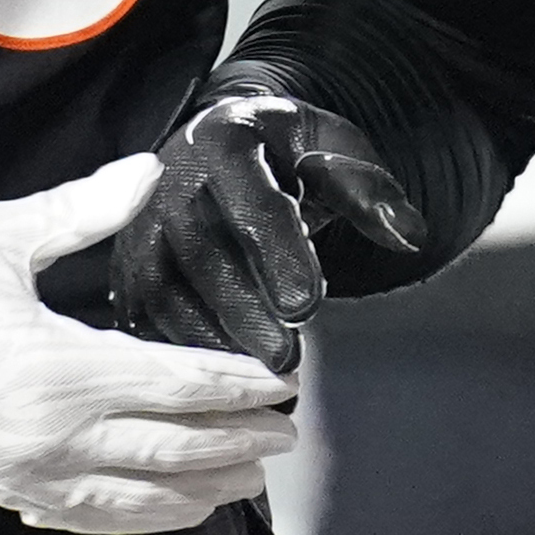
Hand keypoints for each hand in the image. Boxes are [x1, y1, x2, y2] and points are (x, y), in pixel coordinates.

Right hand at [0, 159, 299, 534]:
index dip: (234, 388)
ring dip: (202, 490)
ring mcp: (25, 474)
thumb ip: (83, 210)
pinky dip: (144, 518)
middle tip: (285, 434)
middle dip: (236, 443)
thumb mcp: (0, 236)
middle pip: (171, 450)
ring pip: (139, 498)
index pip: (174, 387)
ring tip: (249, 478)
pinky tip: (173, 511)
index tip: (279, 385)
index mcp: (55, 370)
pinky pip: (90, 519)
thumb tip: (149, 174)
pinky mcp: (4, 491)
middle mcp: (49, 436)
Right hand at [115, 86, 425, 368]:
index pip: (252, 201)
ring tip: (254, 391)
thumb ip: (369, 190)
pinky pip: (141, 319)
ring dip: (207, 344)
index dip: (278, 254)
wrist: (218, 148)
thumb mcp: (334, 149)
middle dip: (243, 312)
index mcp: (225, 139)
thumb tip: (409, 234)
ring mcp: (138, 226)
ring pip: (160, 292)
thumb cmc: (287, 154)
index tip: (306, 305)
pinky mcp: (125, 270)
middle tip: (286, 364)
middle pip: (199, 252)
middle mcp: (166, 180)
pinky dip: (176, 359)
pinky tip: (215, 396)